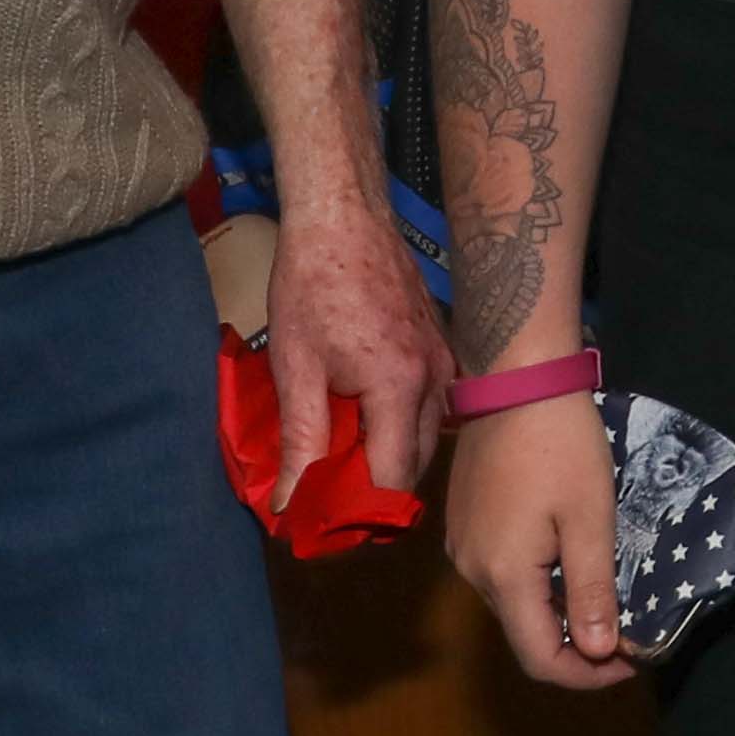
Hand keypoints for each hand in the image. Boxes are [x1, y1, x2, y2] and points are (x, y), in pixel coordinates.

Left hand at [256, 182, 449, 507]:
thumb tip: (288, 506)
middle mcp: (436, 380)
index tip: (321, 521)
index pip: (392, 481)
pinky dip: (402, 425)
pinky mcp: (442, 346)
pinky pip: (432, 406)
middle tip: (324, 497)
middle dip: (373, 491)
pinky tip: (364, 417)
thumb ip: (300, 442)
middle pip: (414, 466)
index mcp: (400, 389)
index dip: (357, 512)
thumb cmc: (312, 283)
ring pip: (427, 438)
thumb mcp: (296, 367)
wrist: (343, 213)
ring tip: (340, 459)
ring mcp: (445, 361)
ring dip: (388, 458)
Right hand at [442, 376, 630, 688]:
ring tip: (603, 598)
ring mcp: (462, 545)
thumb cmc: (561, 444)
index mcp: (503, 575)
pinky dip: (537, 585)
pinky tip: (568, 562)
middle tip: (625, 631)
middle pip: (524, 635)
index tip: (631, 660)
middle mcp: (472, 570)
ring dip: (557, 614)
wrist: (516, 377)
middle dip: (576, 645)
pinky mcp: (463, 523)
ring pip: (512, 604)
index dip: (587, 674)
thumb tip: (597, 653)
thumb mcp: (590, 518)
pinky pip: (501, 573)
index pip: (541, 658)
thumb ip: (592, 590)